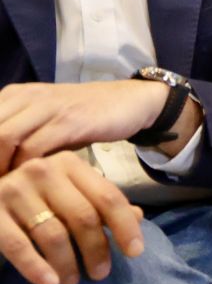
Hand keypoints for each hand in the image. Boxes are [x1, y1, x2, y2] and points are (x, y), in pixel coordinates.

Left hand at [0, 80, 166, 169]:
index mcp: (14, 95)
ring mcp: (48, 107)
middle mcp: (26, 96)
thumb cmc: (80, 117)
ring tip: (6, 189)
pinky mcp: (70, 121)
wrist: (128, 101)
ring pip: (4, 138)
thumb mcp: (42, 121)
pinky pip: (35, 148)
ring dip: (1, 168)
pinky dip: (26, 169)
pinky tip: (31, 183)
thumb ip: (16, 136)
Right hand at [0, 152, 144, 283]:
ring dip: (68, 264)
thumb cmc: (35, 198)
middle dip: (97, 250)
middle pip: (84, 217)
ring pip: (53, 234)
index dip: (125, 227)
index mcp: (69, 164)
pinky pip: (19, 245)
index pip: (108, 197)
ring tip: (72, 281)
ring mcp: (14, 189)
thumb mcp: (69, 194)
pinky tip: (50, 283)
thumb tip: (138, 216)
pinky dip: (36, 267)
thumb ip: (100, 203)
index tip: (135, 253)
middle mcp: (43, 171)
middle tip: (100, 275)